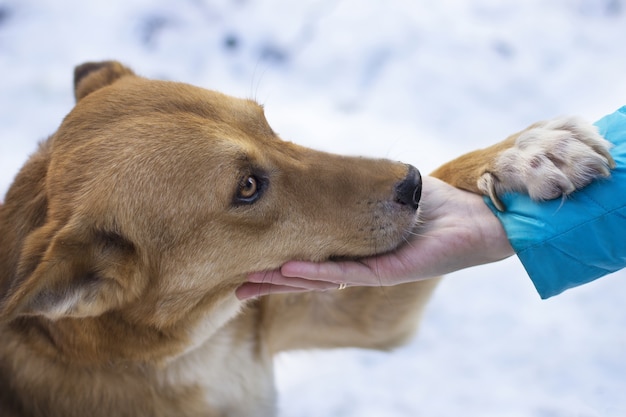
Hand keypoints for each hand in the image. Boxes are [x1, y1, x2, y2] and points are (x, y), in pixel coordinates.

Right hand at [236, 176, 513, 299]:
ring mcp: (374, 272)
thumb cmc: (436, 203)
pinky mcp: (390, 273)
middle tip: (236, 289)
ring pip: (320, 280)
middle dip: (272, 283)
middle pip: (308, 278)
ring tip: (249, 284)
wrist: (478, 213)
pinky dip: (316, 273)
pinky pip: (347, 273)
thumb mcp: (386, 191)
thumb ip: (357, 188)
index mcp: (356, 249)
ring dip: (284, 281)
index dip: (280, 262)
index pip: (311, 258)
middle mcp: (361, 266)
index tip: (248, 261)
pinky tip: (287, 271)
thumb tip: (328, 169)